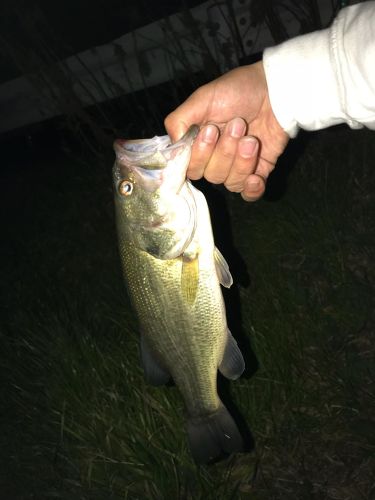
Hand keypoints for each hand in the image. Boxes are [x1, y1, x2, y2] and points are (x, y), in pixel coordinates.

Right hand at [165, 62, 288, 200]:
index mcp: (198, 144)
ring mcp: (237, 167)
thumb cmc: (237, 90)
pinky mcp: (258, 172)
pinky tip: (255, 177)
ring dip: (242, 160)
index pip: (189, 167)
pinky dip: (251, 189)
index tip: (210, 131)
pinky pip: (249, 194)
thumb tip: (173, 147)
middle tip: (238, 124)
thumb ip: (179, 120)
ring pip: (230, 182)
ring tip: (251, 137)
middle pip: (211, 175)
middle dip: (225, 151)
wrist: (276, 89)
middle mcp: (215, 159)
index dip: (199, 155)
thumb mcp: (202, 98)